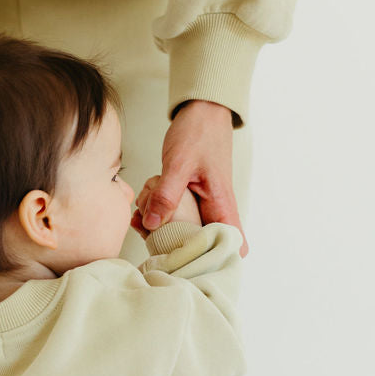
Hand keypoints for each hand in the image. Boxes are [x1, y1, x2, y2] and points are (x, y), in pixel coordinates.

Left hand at [136, 99, 247, 258]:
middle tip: (153, 243)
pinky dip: (158, 217)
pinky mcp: (189, 200)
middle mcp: (215, 209)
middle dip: (178, 248)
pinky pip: (174, 217)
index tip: (192, 264)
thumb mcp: (180, 162)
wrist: (201, 111)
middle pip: (204, 244)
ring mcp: (202, 205)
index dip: (218, 261)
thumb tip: (153, 224)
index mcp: (222, 205)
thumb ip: (167, 194)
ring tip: (143, 224)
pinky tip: (141, 213)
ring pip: (185, 231)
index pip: (233, 245)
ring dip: (163, 232)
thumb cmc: (199, 132)